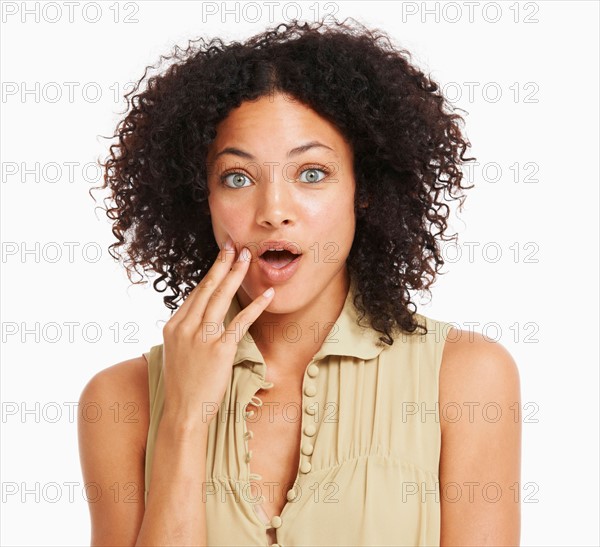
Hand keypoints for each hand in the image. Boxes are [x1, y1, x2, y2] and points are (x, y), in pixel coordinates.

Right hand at [160, 238, 273, 426]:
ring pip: (220, 298)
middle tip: (234, 245)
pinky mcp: (219, 350)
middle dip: (222, 264)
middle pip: (207, 288)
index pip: (195, 294)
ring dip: (236, 275)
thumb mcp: (175, 353)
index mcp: (173, 326)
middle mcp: (184, 327)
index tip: (221, 259)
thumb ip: (186, 333)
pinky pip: (240, 322)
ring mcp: (201, 337)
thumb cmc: (182, 386)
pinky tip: (267, 294)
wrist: (182, 413)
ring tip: (248, 257)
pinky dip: (255, 307)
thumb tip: (196, 319)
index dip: (210, 274)